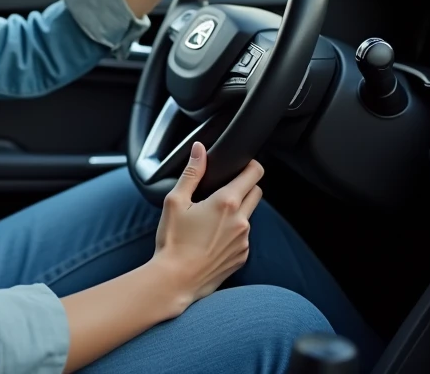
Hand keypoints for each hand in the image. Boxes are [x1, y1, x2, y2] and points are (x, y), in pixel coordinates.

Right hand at [148, 142, 263, 317]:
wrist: (175, 280)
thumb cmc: (173, 241)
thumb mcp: (175, 201)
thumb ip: (191, 173)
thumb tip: (199, 149)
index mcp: (226, 202)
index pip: (254, 173)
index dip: (250, 164)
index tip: (241, 165)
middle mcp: (241, 221)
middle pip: (257, 192)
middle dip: (245, 186)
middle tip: (223, 190)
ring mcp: (244, 240)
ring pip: (249, 215)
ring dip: (237, 212)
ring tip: (211, 219)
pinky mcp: (242, 256)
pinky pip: (243, 236)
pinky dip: (233, 233)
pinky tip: (211, 238)